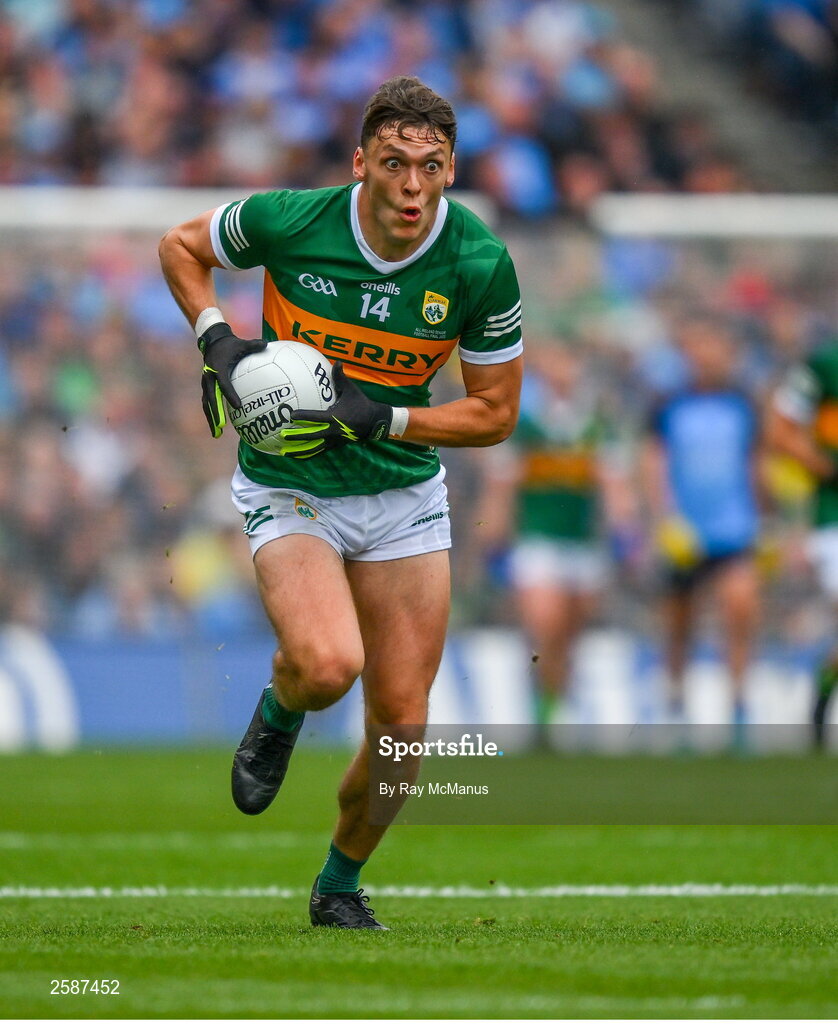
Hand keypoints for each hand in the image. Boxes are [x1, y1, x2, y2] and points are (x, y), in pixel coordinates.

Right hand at [198, 322, 265, 436]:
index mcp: (218, 368)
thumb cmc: (230, 344)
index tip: (238, 406)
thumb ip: (253, 345)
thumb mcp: (241, 344)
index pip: (224, 384)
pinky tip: (217, 427)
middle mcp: (209, 377)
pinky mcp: (206, 387)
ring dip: (211, 419)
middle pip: (210, 398)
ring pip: (207, 403)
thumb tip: (266, 344)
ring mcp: (206, 383)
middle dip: (215, 413)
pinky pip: (208, 403)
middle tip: (221, 427)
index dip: (230, 394)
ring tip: (216, 434)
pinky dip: (212, 414)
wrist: (213, 341)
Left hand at [279, 362, 393, 458]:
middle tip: (283, 435)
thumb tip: (337, 362)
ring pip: (314, 448)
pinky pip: (319, 451)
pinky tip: (296, 456)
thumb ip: (341, 378)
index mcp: (335, 417)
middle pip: (312, 436)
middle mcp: (333, 431)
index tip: (292, 415)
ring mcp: (334, 440)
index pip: (317, 417)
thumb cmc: (361, 404)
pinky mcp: (335, 445)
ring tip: (284, 452)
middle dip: (297, 436)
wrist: (374, 422)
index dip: (304, 416)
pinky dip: (308, 455)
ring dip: (299, 451)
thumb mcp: (352, 390)